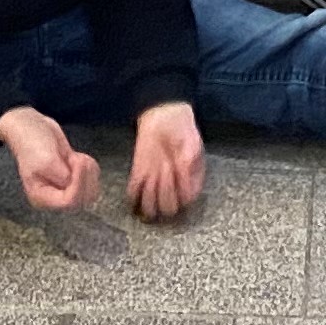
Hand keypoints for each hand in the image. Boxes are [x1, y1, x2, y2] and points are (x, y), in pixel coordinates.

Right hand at [0, 104, 98, 212]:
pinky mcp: (74, 179)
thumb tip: (74, 182)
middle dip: (85, 177)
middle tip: (76, 157)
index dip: (78, 184)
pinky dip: (91, 168)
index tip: (77, 160)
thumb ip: (60, 175)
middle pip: (82, 200)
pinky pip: (92, 180)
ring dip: (89, 172)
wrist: (32, 128)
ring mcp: (65, 189)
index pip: (68, 202)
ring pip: (91, 192)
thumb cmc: (33, 143)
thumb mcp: (45, 159)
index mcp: (41, 197)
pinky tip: (78, 157)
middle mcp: (54, 197)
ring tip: (76, 157)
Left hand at [125, 100, 206, 220]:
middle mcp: (173, 188)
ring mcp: (155, 185)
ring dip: (150, 194)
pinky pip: (133, 195)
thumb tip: (181, 181)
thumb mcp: (191, 144)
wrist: (164, 114)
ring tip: (153, 173)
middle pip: (168, 209)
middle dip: (165, 192)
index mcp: (191, 182)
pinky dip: (135, 190)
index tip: (177, 170)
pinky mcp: (139, 177)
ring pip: (150, 208)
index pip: (186, 202)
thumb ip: (188, 164)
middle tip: (165, 168)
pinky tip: (143, 174)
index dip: (180, 191)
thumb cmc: (182, 129)